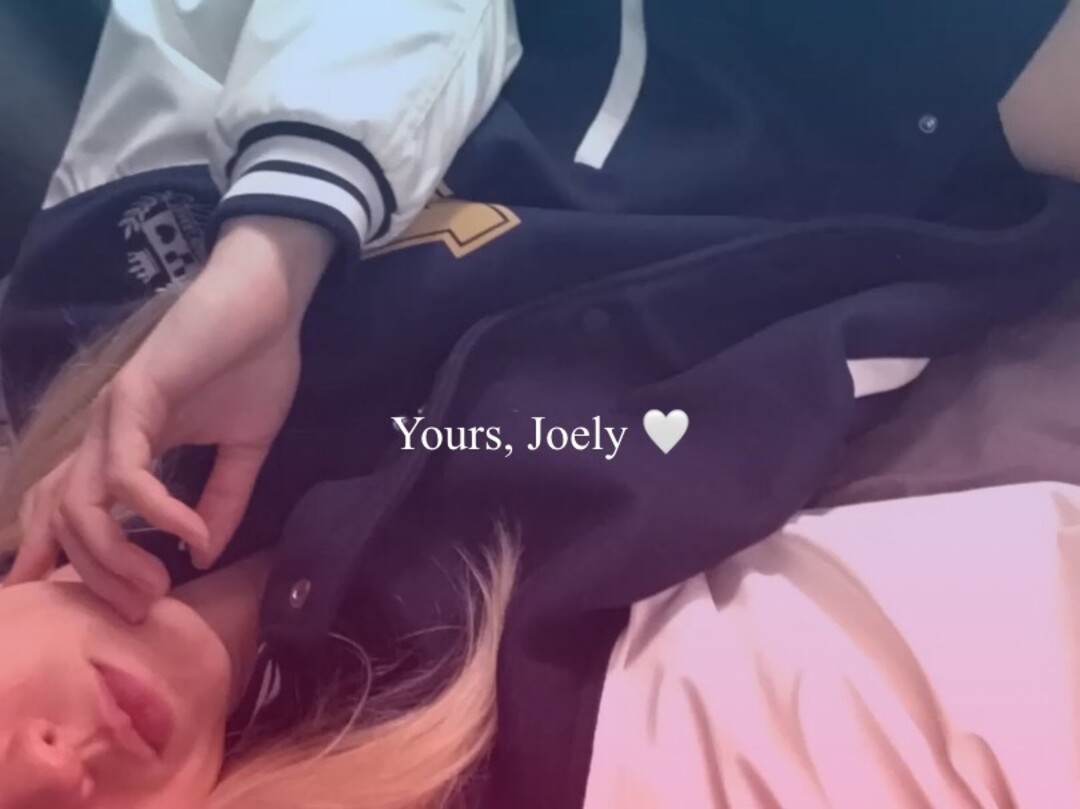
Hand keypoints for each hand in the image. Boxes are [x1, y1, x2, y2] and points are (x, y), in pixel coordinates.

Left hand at [6, 216, 333, 619]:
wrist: (270, 301)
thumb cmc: (256, 363)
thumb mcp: (245, 448)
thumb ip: (222, 499)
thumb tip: (205, 555)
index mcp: (126, 445)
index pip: (70, 510)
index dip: (65, 562)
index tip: (109, 610)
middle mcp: (106, 435)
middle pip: (66, 521)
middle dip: (96, 578)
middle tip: (144, 613)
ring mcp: (114, 416)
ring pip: (81, 503)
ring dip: (114, 556)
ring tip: (160, 586)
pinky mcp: (135, 395)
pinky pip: (127, 470)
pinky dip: (156, 510)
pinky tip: (194, 534)